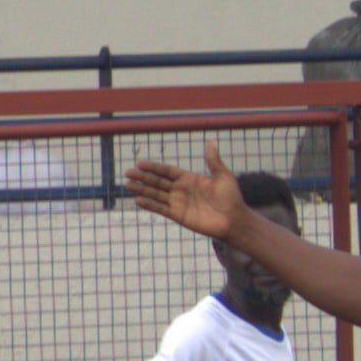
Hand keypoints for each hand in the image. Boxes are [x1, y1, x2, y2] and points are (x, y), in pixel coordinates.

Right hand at [120, 143, 248, 242]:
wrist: (234, 220)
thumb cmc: (231, 197)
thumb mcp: (223, 176)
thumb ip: (213, 160)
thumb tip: (211, 141)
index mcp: (189, 179)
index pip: (167, 171)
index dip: (154, 167)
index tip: (140, 163)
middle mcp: (181, 190)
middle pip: (157, 181)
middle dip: (142, 177)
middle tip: (127, 172)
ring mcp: (178, 203)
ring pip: (156, 194)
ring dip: (141, 189)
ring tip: (127, 185)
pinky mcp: (178, 216)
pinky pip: (161, 209)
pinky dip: (149, 205)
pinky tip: (138, 200)